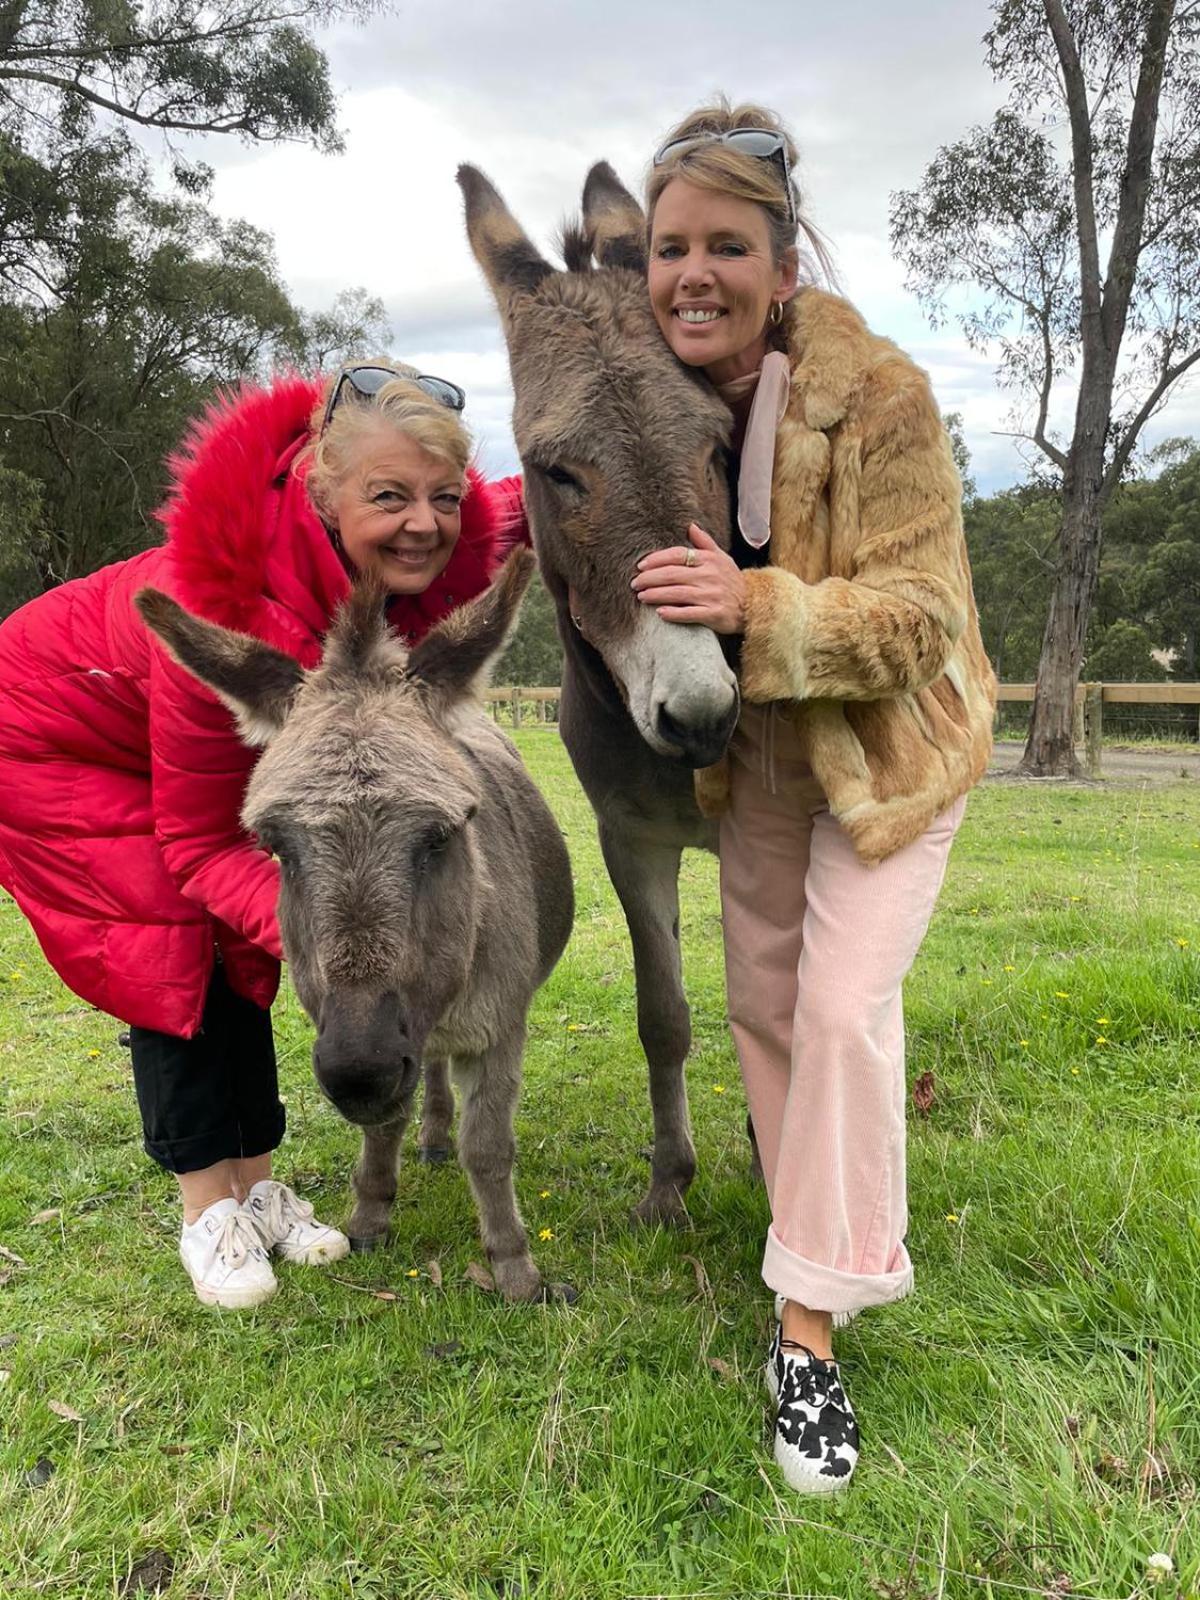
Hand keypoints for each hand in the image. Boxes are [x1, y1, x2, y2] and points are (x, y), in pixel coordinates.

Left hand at [631, 523, 745, 633]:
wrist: (753, 606)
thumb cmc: (732, 581)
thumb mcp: (722, 558)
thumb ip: (705, 543)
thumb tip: (690, 526)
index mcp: (709, 560)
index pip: (677, 555)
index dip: (656, 559)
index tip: (641, 565)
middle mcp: (710, 576)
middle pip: (672, 575)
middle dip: (650, 579)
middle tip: (635, 583)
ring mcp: (712, 596)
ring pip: (677, 594)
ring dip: (656, 595)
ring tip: (641, 596)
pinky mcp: (714, 614)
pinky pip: (689, 613)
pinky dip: (673, 613)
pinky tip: (660, 613)